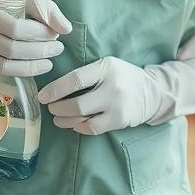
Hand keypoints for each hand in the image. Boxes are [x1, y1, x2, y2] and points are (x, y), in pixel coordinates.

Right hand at [0, 0, 71, 76]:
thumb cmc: (15, 2)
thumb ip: (49, 11)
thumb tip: (66, 29)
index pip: (14, 27)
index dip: (37, 34)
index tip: (55, 33)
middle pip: (10, 48)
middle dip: (38, 50)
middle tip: (58, 48)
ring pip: (5, 63)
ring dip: (32, 64)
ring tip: (50, 61)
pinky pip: (1, 70)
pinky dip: (23, 70)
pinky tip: (39, 66)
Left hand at [38, 55, 194, 135]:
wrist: (152, 92)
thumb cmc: (122, 76)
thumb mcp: (107, 65)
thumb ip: (86, 73)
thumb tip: (55, 87)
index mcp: (107, 67)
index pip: (76, 79)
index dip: (55, 89)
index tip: (42, 96)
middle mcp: (113, 87)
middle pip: (77, 104)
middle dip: (58, 108)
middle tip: (51, 108)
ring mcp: (118, 106)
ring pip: (83, 119)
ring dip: (65, 120)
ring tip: (58, 118)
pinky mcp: (120, 121)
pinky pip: (93, 128)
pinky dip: (79, 127)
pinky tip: (74, 123)